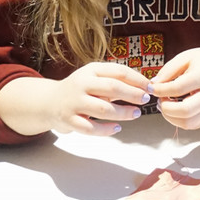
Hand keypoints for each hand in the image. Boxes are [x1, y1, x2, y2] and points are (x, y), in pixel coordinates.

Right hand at [0, 62, 150, 137]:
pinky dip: (105, 129)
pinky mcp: (68, 120)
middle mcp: (81, 84)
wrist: (49, 101)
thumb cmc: (81, 88)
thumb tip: (144, 86)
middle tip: (145, 99)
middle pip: (112, 88)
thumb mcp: (95, 77)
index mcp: (92, 70)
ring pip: (102, 109)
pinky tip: (117, 128)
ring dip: (123, 112)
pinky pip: (90, 128)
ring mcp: (73, 103)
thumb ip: (115, 80)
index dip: (137, 79)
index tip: (150, 86)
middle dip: (132, 94)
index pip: (119, 71)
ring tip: (136, 114)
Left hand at [150, 47, 199, 129]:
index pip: (179, 88)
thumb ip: (169, 70)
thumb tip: (154, 84)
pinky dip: (179, 121)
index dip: (161, 90)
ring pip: (188, 122)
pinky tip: (176, 110)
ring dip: (171, 117)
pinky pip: (193, 125)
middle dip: (166, 108)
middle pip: (185, 110)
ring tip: (167, 105)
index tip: (153, 88)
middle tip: (160, 99)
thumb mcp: (188, 57)